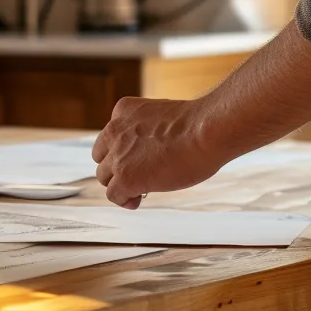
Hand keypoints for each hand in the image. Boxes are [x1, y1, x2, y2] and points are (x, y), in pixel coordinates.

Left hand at [92, 96, 234, 208]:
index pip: (110, 135)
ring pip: (105, 177)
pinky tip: (138, 200)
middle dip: (118, 167)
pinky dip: (124, 200)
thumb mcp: (165, 118)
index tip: (138, 158)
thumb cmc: (200, 124)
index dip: (122, 150)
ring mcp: (118, 155)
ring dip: (120, 184)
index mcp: (124, 110)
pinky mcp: (126, 178)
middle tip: (139, 175)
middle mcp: (115, 131)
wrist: (207, 131)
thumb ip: (151, 131)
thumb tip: (156, 153)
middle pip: (103, 157)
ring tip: (139, 191)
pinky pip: (114, 195)